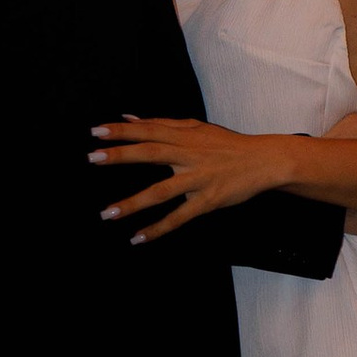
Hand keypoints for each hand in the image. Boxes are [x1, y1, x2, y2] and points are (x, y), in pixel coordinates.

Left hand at [89, 113, 286, 241]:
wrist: (264, 160)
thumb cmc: (226, 144)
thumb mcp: (196, 127)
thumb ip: (162, 123)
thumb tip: (129, 118)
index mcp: (184, 135)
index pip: (148, 130)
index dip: (122, 131)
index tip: (96, 131)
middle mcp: (189, 154)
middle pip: (151, 152)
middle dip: (121, 155)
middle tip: (92, 157)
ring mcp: (199, 179)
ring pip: (161, 191)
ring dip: (132, 203)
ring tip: (107, 213)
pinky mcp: (208, 201)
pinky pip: (180, 217)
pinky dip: (158, 229)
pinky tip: (138, 238)